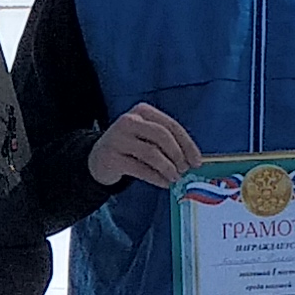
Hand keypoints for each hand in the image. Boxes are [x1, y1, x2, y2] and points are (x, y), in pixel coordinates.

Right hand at [84, 102, 200, 189]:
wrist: (98, 158)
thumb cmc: (130, 147)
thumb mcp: (146, 136)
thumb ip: (167, 143)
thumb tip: (191, 160)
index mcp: (142, 111)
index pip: (171, 125)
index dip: (187, 144)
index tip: (196, 161)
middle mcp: (129, 120)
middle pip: (162, 136)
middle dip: (178, 155)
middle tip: (185, 170)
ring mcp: (118, 138)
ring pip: (152, 153)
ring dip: (168, 168)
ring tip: (174, 178)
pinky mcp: (112, 157)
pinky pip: (140, 169)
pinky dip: (156, 177)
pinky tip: (164, 183)